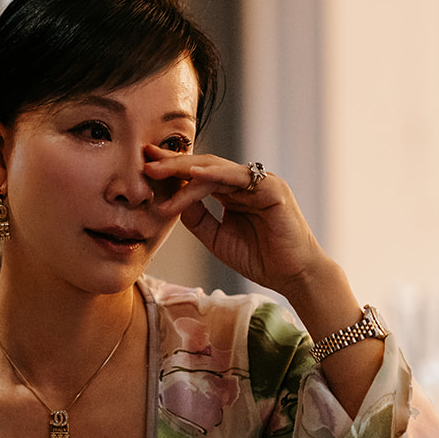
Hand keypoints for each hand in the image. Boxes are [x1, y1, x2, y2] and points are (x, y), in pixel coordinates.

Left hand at [141, 147, 322, 291]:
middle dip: (173, 163)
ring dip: (185, 169)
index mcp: (233, 192)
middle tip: (145, 161)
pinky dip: (214, 174)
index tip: (145, 167)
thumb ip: (197, 218)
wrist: (293, 276)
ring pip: (216, 168)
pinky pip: (238, 177)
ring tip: (158, 170)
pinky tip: (192, 175)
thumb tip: (174, 199)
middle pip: (204, 166)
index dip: (172, 172)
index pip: (198, 175)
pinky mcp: (272, 189)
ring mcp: (260, 182)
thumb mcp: (217, 238)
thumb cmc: (260, 259)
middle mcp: (246, 182)